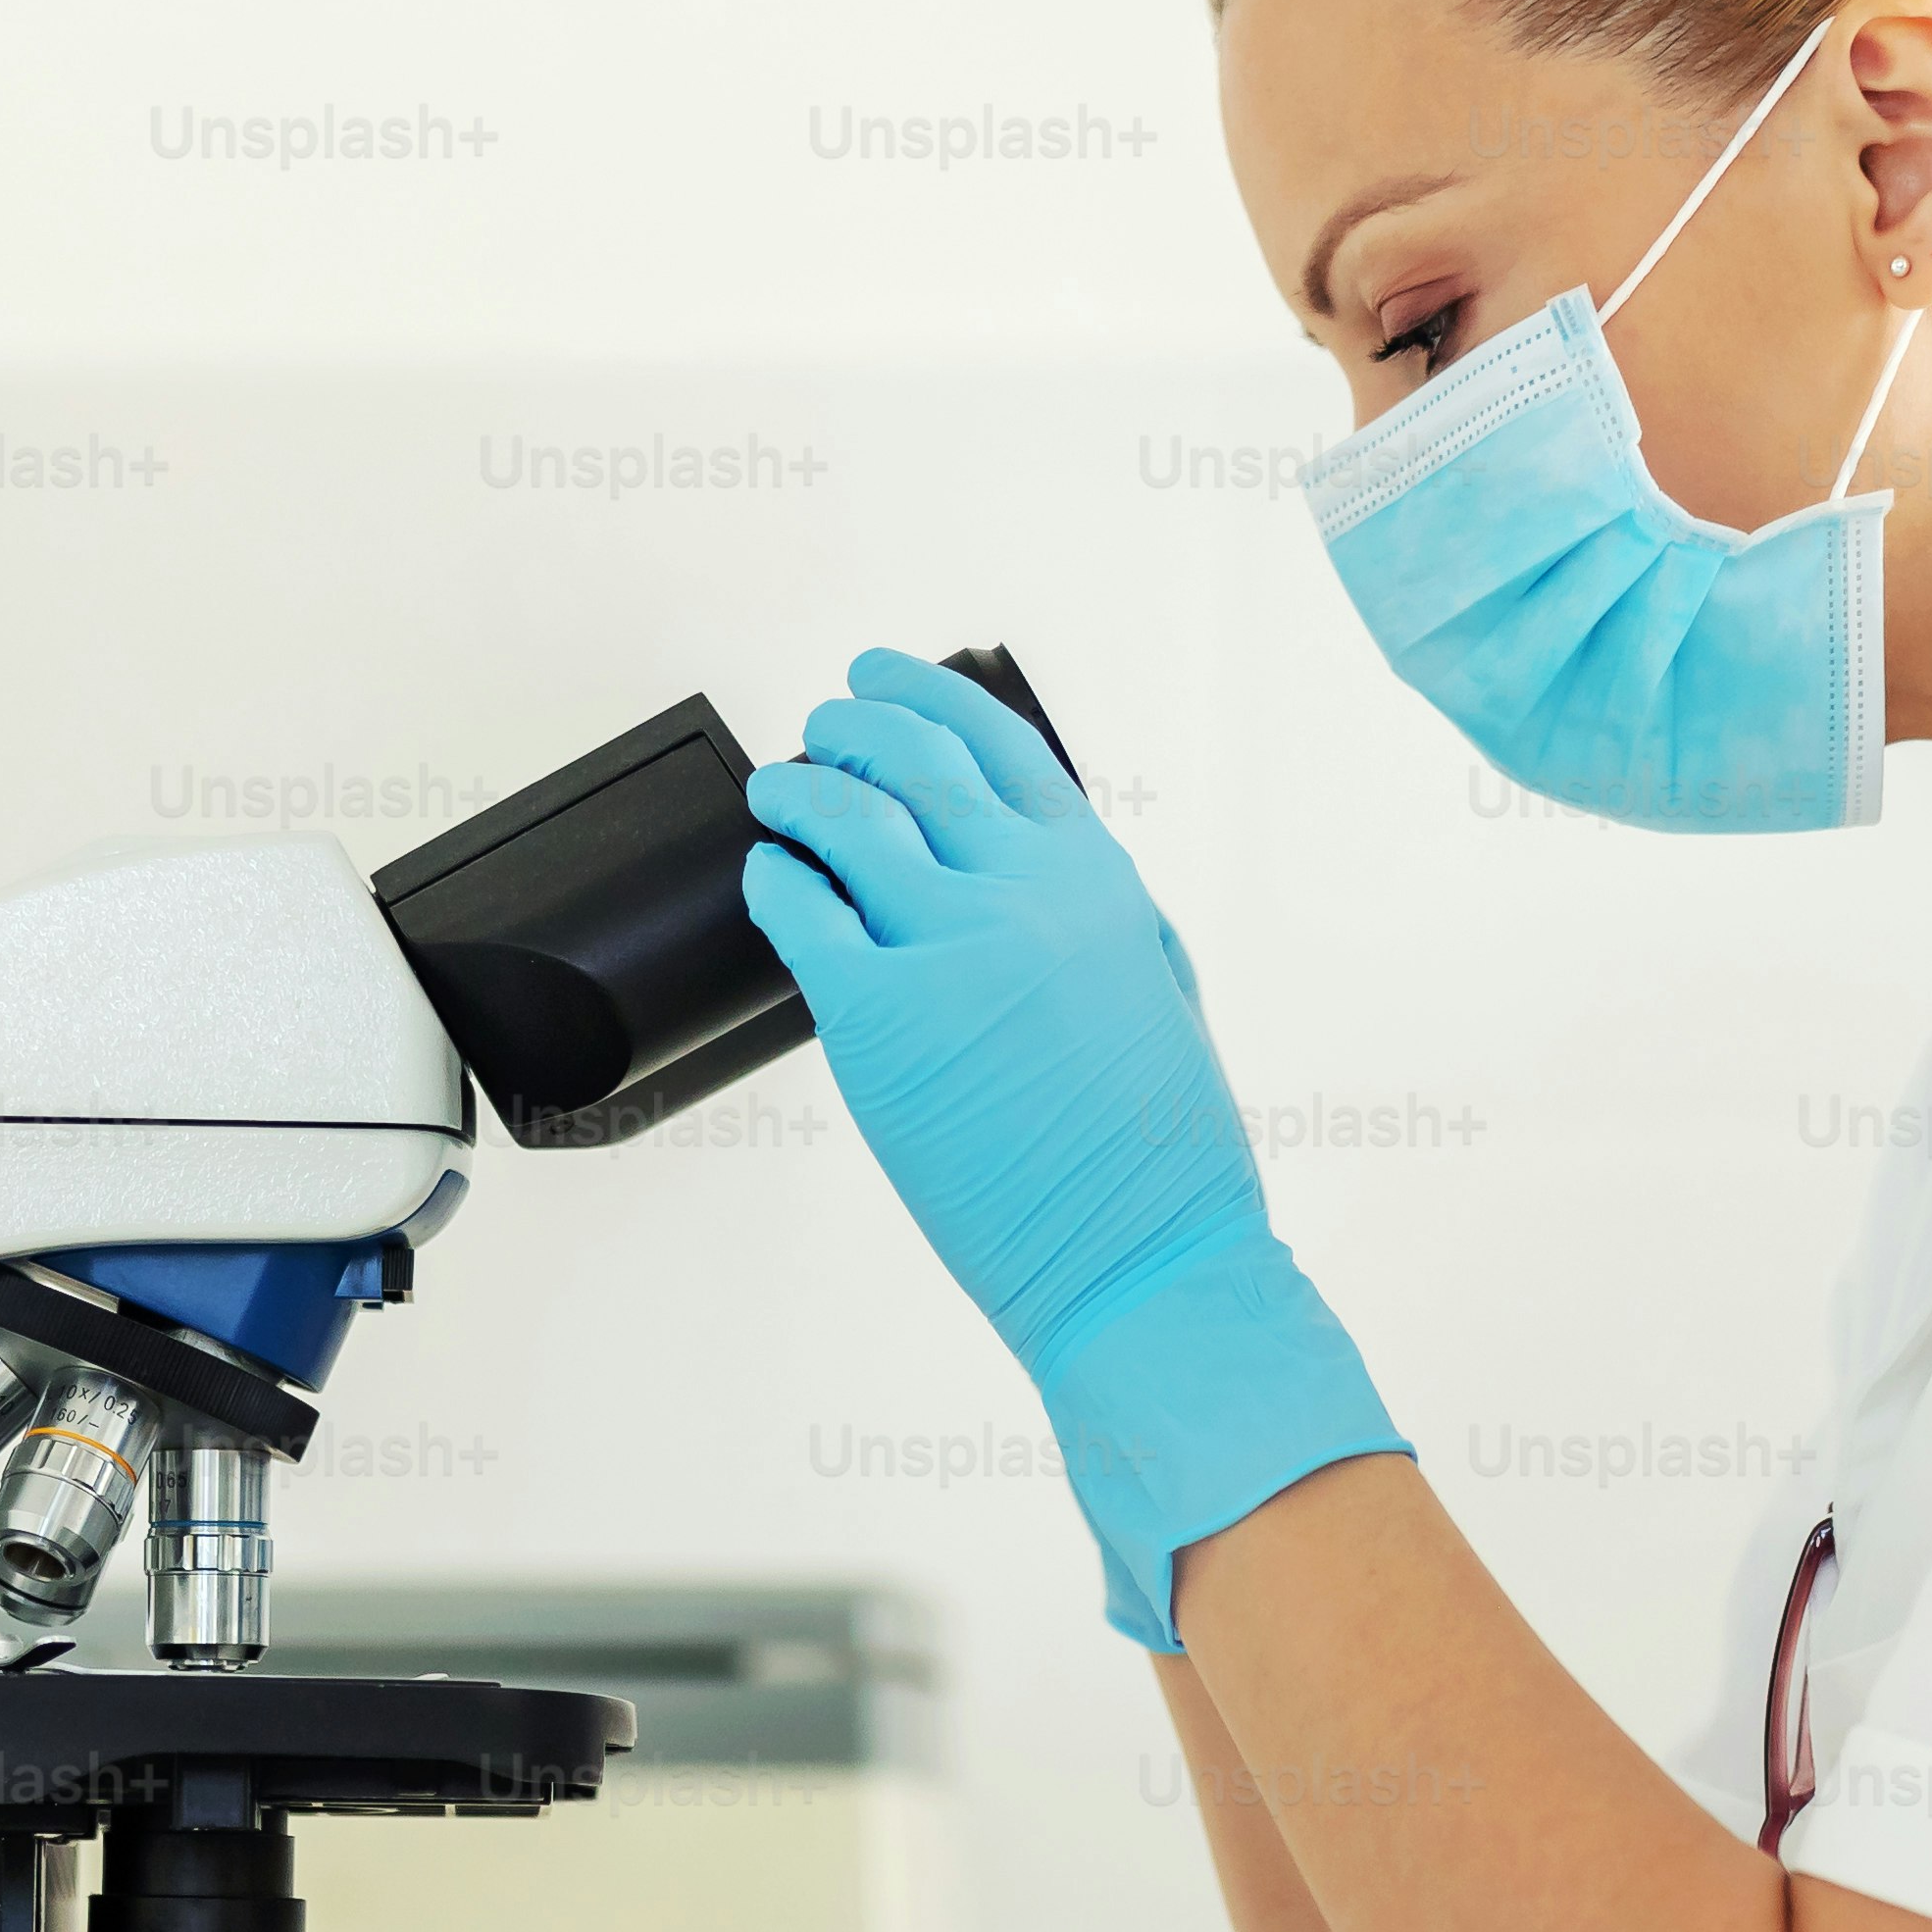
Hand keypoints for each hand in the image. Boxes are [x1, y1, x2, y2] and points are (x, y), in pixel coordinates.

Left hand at [739, 652, 1402, 1642]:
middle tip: (821, 725)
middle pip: (912, 761)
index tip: (887, 674)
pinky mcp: (879, 1017)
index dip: (931, 694)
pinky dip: (776, 878)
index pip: (1000, 745)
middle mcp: (1025, 892)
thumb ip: (1097, 913)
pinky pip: (802, 913)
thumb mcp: (1157, 991)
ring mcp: (949, 947)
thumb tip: (1041, 862)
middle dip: (854, 725)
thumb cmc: (1161, 1157)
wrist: (1146, 1257)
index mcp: (1099, 881)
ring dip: (801, 788)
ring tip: (777, 790)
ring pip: (847, 818)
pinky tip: (770, 878)